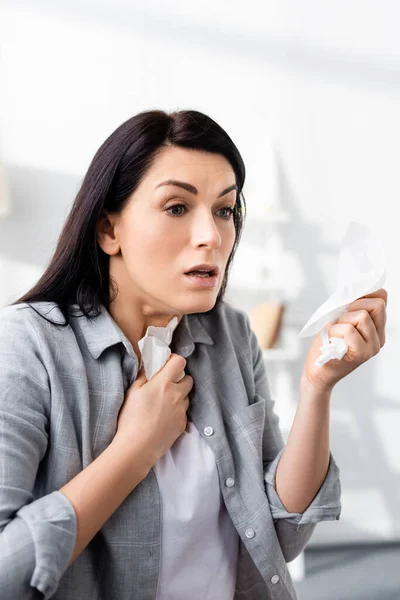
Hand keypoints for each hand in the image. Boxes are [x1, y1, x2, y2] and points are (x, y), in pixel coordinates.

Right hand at [113, 353, 192, 467]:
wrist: (138, 448)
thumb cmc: (131, 418)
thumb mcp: (132, 392)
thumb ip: (143, 376)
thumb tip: (149, 367)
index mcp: (164, 383)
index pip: (180, 362)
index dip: (174, 361)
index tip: (167, 365)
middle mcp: (177, 395)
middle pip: (188, 379)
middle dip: (180, 379)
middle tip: (166, 385)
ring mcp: (182, 411)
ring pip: (187, 397)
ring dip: (179, 396)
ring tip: (164, 404)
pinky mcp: (183, 424)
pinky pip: (183, 412)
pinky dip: (177, 412)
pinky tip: (164, 418)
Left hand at [301, 288, 387, 393]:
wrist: (316, 371)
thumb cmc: (325, 343)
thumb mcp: (338, 318)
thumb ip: (350, 306)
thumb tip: (357, 286)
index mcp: (376, 327)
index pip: (381, 298)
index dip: (364, 293)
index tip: (348, 302)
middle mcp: (379, 337)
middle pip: (377, 304)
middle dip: (354, 305)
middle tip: (340, 319)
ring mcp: (373, 347)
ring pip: (362, 316)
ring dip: (341, 321)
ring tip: (335, 333)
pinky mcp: (363, 354)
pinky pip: (350, 330)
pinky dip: (335, 331)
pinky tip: (332, 341)